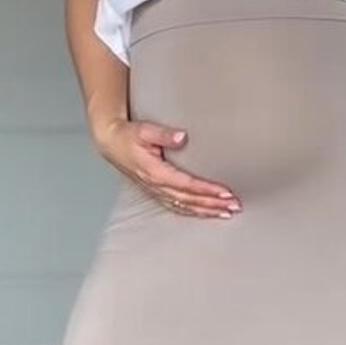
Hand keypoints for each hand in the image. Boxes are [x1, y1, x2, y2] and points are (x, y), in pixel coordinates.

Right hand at [92, 116, 240, 217]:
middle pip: (189, 200)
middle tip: (234, 205)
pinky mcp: (156, 193)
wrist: (111, 143)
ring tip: (227, 213)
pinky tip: (207, 214)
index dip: (207, 190)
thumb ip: (163, 134)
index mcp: (155, 172)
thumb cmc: (127, 136)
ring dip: (207, 211)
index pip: (186, 184)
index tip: (225, 192)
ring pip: (185, 207)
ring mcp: (156, 192)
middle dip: (213, 204)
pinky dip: (194, 212)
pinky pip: (177, 207)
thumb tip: (182, 137)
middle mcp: (156, 186)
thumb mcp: (144, 130)